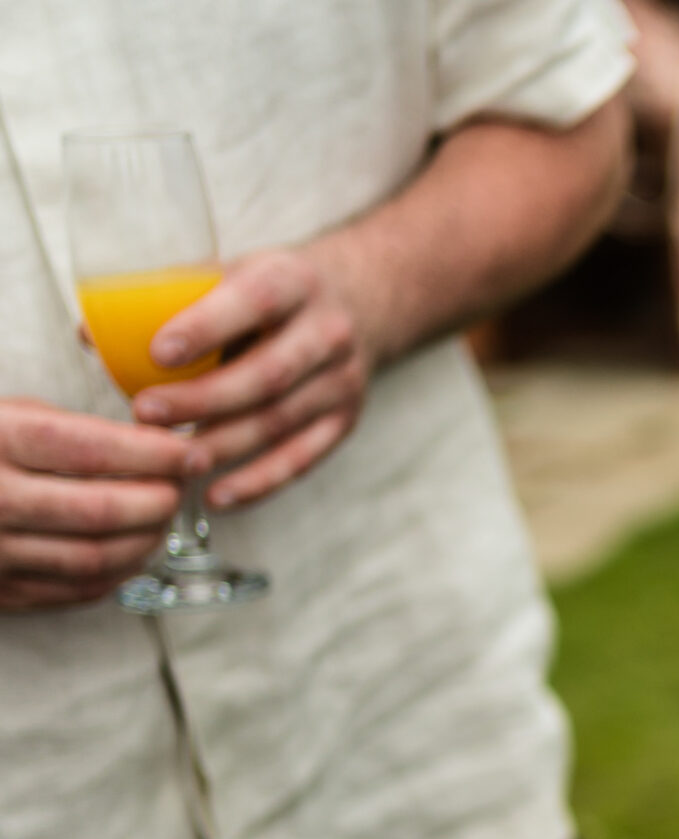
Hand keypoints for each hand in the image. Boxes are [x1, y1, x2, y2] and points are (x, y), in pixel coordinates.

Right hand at [0, 397, 203, 610]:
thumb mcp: (2, 417)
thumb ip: (66, 429)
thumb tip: (154, 442)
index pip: (89, 449)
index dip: (153, 453)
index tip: (190, 451)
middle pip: (101, 511)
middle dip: (158, 501)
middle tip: (179, 487)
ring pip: (95, 558)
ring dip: (146, 541)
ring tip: (161, 519)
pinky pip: (76, 590)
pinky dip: (117, 572)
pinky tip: (131, 550)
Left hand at [131, 246, 372, 511]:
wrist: (359, 302)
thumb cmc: (271, 292)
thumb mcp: (232, 273)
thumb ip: (170, 299)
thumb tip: (90, 335)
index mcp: (293, 282)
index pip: (253, 302)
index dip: (206, 328)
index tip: (156, 353)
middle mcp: (327, 332)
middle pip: (267, 374)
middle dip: (203, 399)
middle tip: (146, 413)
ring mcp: (341, 381)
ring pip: (280, 422)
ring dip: (221, 444)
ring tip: (171, 459)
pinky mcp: (344, 420)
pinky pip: (301, 460)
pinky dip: (258, 482)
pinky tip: (216, 496)